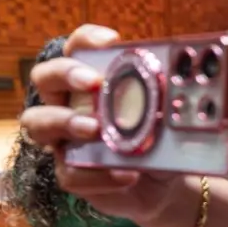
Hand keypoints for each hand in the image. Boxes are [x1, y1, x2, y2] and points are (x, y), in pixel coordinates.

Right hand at [20, 24, 192, 226]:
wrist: (167, 187)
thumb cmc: (162, 141)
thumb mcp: (171, 116)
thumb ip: (172, 98)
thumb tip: (189, 83)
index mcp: (94, 81)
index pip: (78, 47)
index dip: (87, 39)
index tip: (111, 41)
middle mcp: (71, 104)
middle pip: (45, 77)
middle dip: (65, 74)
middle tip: (93, 82)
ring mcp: (65, 139)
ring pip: (38, 123)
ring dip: (65, 121)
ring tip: (95, 128)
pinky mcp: (71, 174)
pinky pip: (69, 173)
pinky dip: (98, 175)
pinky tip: (126, 174)